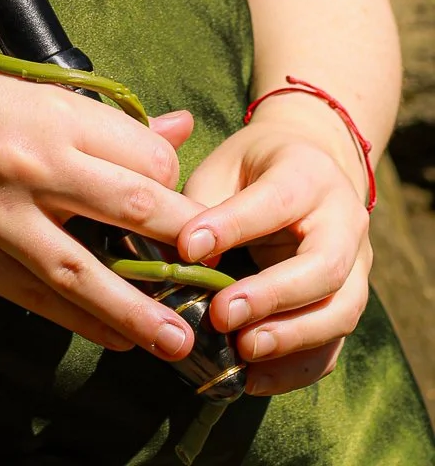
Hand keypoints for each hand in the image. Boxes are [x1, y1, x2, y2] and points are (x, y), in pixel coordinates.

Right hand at [0, 44, 205, 361]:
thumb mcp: (31, 89)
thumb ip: (106, 118)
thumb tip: (178, 129)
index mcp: (52, 113)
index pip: (144, 158)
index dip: (173, 183)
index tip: (182, 202)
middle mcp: (33, 165)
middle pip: (132, 210)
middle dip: (183, 247)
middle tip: (222, 278)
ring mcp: (1, 217)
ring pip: (87, 273)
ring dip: (140, 312)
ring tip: (181, 341)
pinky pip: (40, 299)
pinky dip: (83, 321)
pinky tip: (115, 337)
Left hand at [179, 101, 372, 396]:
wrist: (312, 167)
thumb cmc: (255, 168)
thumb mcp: (225, 166)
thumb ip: (206, 206)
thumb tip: (187, 261)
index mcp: (309, 175)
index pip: (275, 202)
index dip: (231, 226)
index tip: (187, 248)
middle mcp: (345, 222)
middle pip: (324, 267)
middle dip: (273, 296)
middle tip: (221, 316)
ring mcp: (357, 267)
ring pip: (339, 312)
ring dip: (290, 339)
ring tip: (242, 351)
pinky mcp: (349, 304)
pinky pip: (332, 346)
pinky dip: (295, 368)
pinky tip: (253, 377)